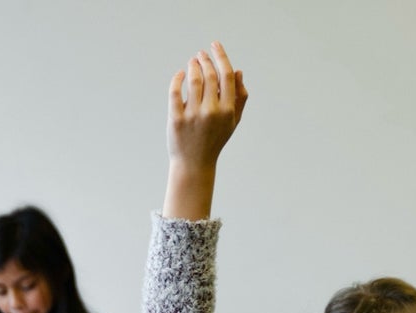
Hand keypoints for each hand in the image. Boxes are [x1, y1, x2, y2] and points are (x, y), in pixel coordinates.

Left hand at [163, 41, 247, 219]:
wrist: (194, 163)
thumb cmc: (215, 140)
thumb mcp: (232, 121)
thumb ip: (239, 97)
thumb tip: (238, 71)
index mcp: (227, 110)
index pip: (226, 75)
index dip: (221, 56)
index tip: (214, 45)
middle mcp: (211, 111)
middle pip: (209, 75)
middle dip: (204, 60)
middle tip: (200, 54)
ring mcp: (193, 115)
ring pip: (193, 80)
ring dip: (192, 66)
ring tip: (192, 62)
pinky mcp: (176, 119)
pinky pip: (175, 91)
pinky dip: (177, 78)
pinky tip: (180, 74)